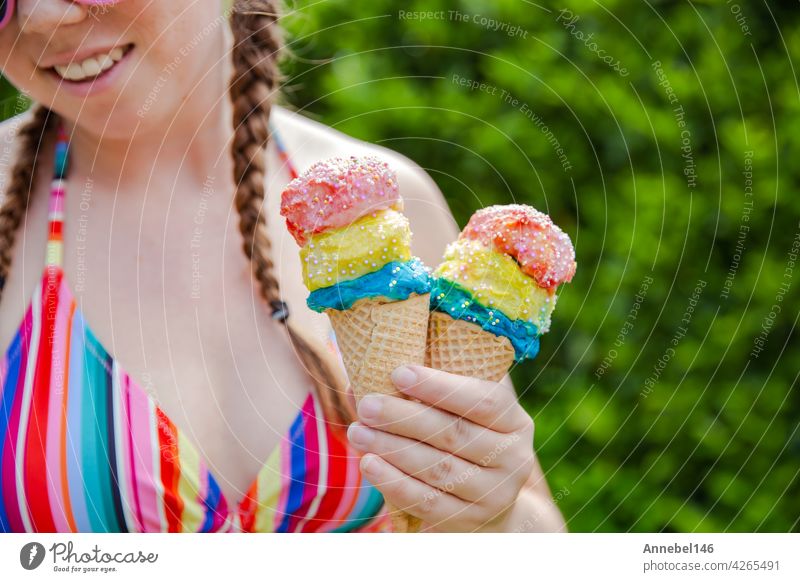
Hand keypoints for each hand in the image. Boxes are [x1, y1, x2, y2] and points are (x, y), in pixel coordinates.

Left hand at [346, 365, 535, 531]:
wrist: (491, 502)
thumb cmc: (468, 436)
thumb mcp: (467, 409)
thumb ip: (439, 384)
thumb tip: (378, 363)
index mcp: (515, 421)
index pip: (482, 400)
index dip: (440, 386)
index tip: (399, 372)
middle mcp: (513, 458)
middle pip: (454, 435)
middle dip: (404, 417)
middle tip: (367, 404)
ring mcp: (494, 494)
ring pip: (438, 469)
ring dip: (392, 448)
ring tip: (357, 431)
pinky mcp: (469, 521)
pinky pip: (428, 502)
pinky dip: (394, 483)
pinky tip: (369, 463)